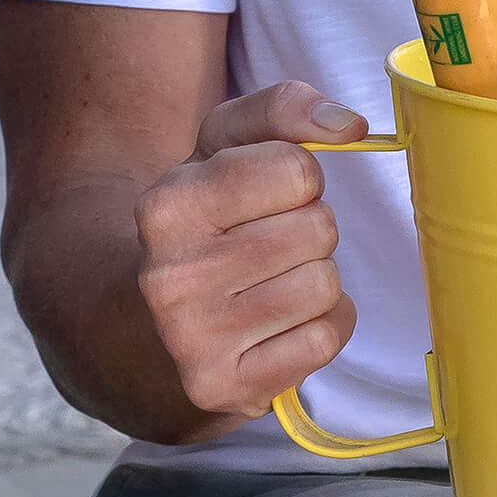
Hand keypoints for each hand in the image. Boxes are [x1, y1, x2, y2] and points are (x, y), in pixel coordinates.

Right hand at [133, 80, 363, 421]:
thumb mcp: (222, 149)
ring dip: (316, 281)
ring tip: (270, 284)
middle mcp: (172, 275)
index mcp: (166, 204)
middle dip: (309, 230)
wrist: (145, 326)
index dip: (299, 178)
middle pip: (318, 228)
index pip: (297, 169)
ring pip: (325, 286)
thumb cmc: (203, 223)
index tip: (266, 197)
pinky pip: (324, 340)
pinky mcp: (226, 387)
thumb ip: (282, 109)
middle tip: (269, 245)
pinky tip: (278, 326)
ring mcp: (195, 340)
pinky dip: (319, 328)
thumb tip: (351, 125)